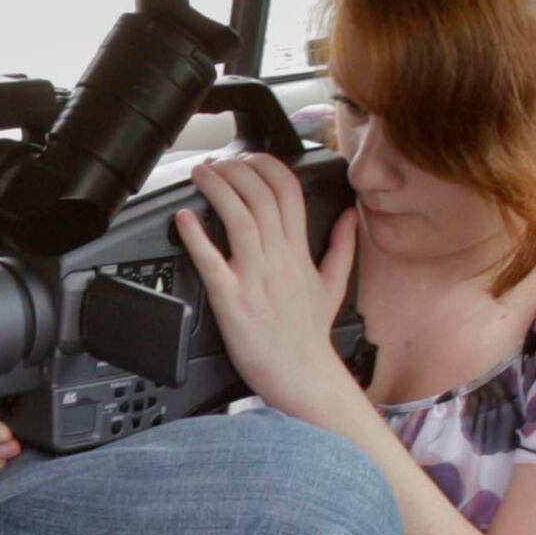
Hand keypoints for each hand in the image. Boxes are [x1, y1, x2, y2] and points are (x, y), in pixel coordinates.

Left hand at [173, 153, 366, 427]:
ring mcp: (255, 278)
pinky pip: (212, 262)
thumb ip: (342, 246)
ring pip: (238, 218)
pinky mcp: (232, 301)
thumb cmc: (309, 336)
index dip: (266, 165)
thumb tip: (350, 216)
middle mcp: (278, 259)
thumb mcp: (334, 286)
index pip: (288, 190)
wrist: (302, 377)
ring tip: (200, 174)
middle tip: (216, 162)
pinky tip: (184, 218)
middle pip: (259, 196)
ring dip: (216, 189)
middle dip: (235, 169)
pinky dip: (196, 237)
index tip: (249, 157)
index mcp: (298, 251)